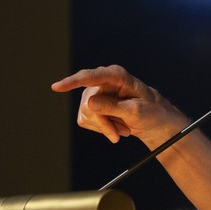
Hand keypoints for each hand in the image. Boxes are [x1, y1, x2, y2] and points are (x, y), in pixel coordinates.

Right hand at [51, 65, 190, 146]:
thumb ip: (113, 107)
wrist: (153, 120)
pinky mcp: (90, 106)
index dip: (73, 81)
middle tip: (122, 133)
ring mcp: (94, 94)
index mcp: (117, 76)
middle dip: (105, 123)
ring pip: (86, 115)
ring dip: (105, 127)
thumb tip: (89, 104)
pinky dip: (101, 129)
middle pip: (89, 104)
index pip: (91, 77)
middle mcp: (102, 81)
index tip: (56, 87)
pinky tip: (115, 127)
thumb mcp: (137, 111)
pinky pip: (85, 121)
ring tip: (123, 128)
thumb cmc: (151, 111)